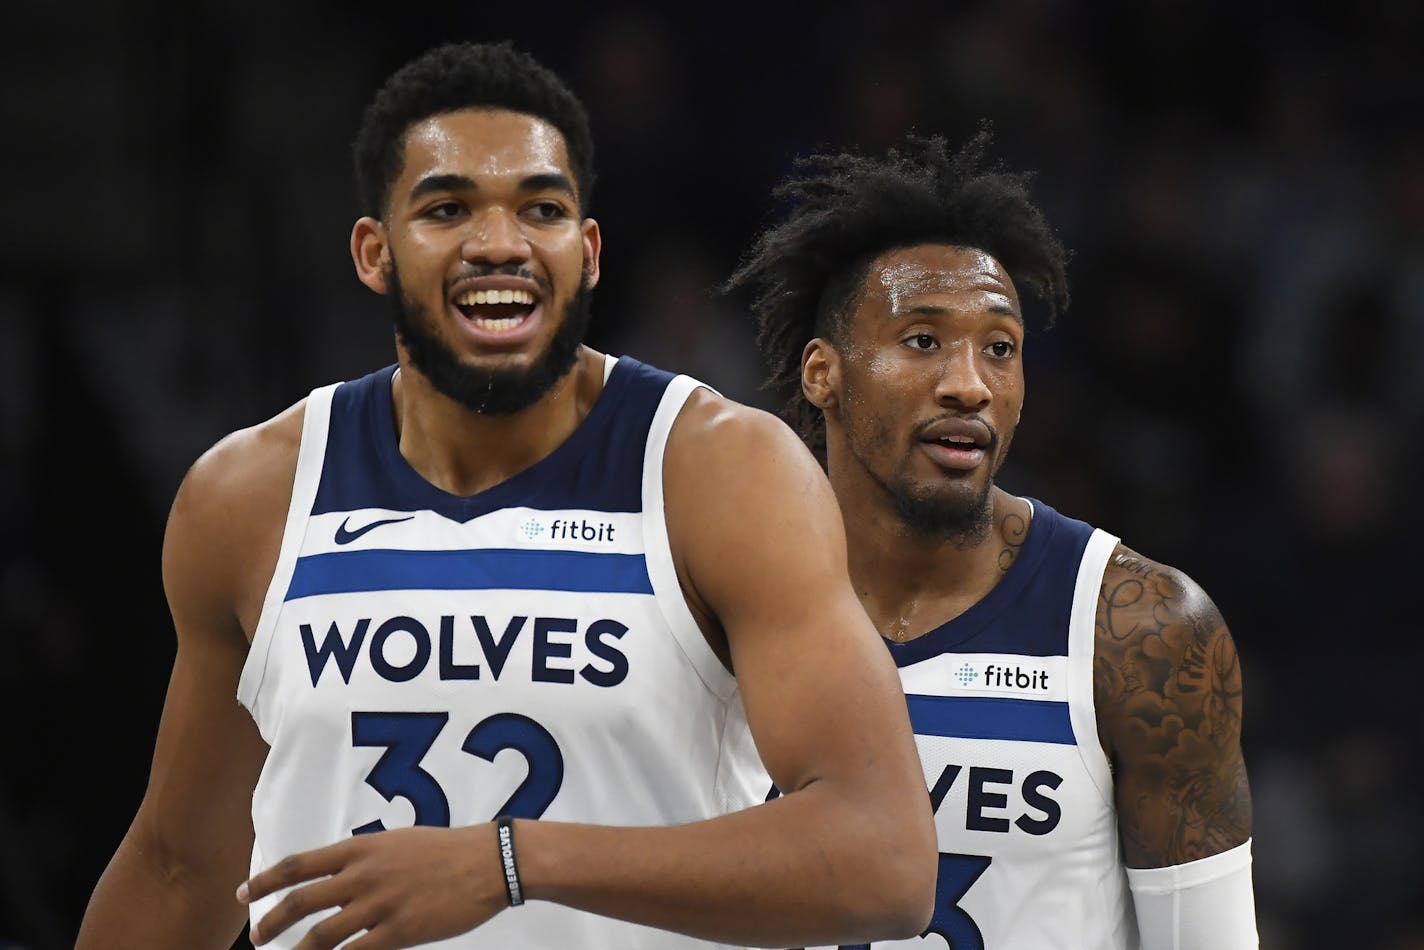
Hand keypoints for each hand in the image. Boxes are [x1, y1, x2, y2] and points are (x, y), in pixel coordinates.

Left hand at [237, 824, 507, 948]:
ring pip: (320, 936)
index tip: (244, 894)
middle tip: (256, 936)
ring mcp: (379, 905)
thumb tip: (340, 874)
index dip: (265, 880)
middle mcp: (362, 876)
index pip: (299, 865)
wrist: (487, 862)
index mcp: (361, 849)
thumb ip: (366, 857)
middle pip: (299, 902)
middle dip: (270, 922)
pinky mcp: (399, 932)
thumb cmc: (447, 850)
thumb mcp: (398, 842)